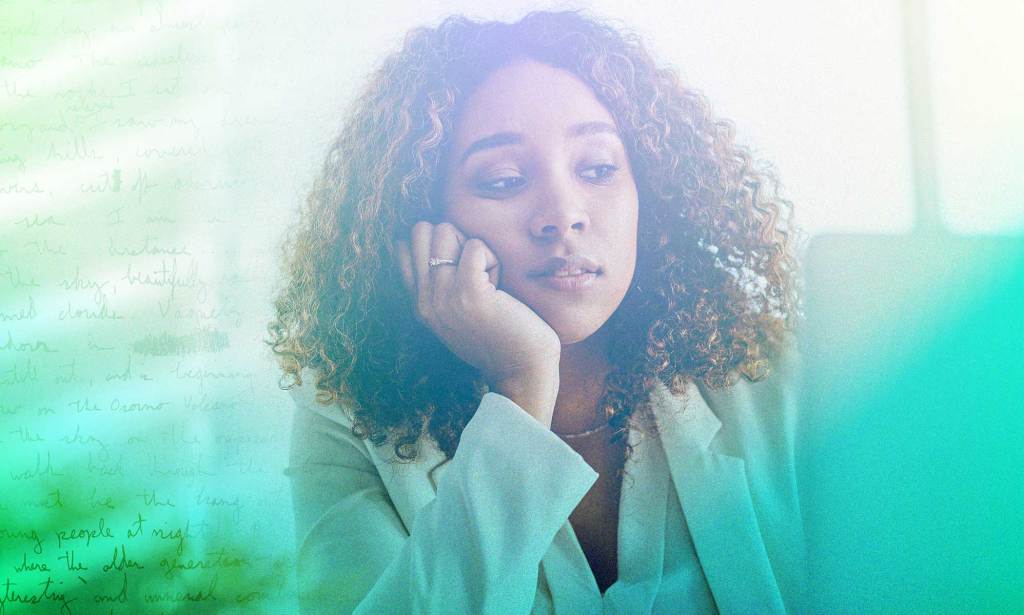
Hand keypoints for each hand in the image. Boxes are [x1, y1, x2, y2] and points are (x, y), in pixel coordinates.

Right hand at [396, 221, 559, 423]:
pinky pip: (475, 246)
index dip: (434, 243)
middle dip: (453, 238)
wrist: (521, 372)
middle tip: (475, 270)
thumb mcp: (456, 314)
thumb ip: (439, 286)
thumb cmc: (500, 338)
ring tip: (488, 280)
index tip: (458, 267)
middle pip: (421, 230)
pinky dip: (492, 258)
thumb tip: (435, 236)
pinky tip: (499, 287)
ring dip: (474, 248)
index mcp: (419, 303)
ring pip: (445, 231)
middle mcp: (424, 300)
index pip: (401, 247)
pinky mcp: (469, 292)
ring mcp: (443, 296)